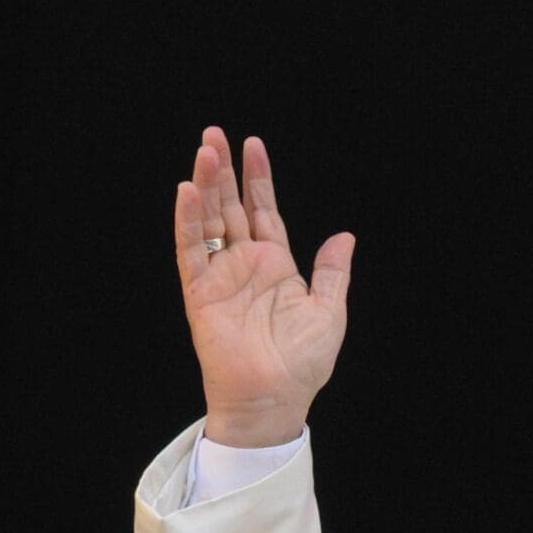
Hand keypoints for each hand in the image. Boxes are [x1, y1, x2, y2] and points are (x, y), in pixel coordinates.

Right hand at [172, 127, 355, 447]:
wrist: (275, 398)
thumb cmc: (302, 364)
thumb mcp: (330, 312)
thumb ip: (333, 272)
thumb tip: (345, 236)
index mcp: (275, 266)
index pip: (262, 211)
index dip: (258, 178)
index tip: (254, 144)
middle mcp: (245, 265)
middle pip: (231, 207)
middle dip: (223, 171)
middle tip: (214, 134)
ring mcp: (220, 276)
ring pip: (209, 220)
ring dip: (205, 186)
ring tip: (204, 151)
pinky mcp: (200, 292)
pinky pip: (191, 250)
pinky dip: (188, 222)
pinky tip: (187, 192)